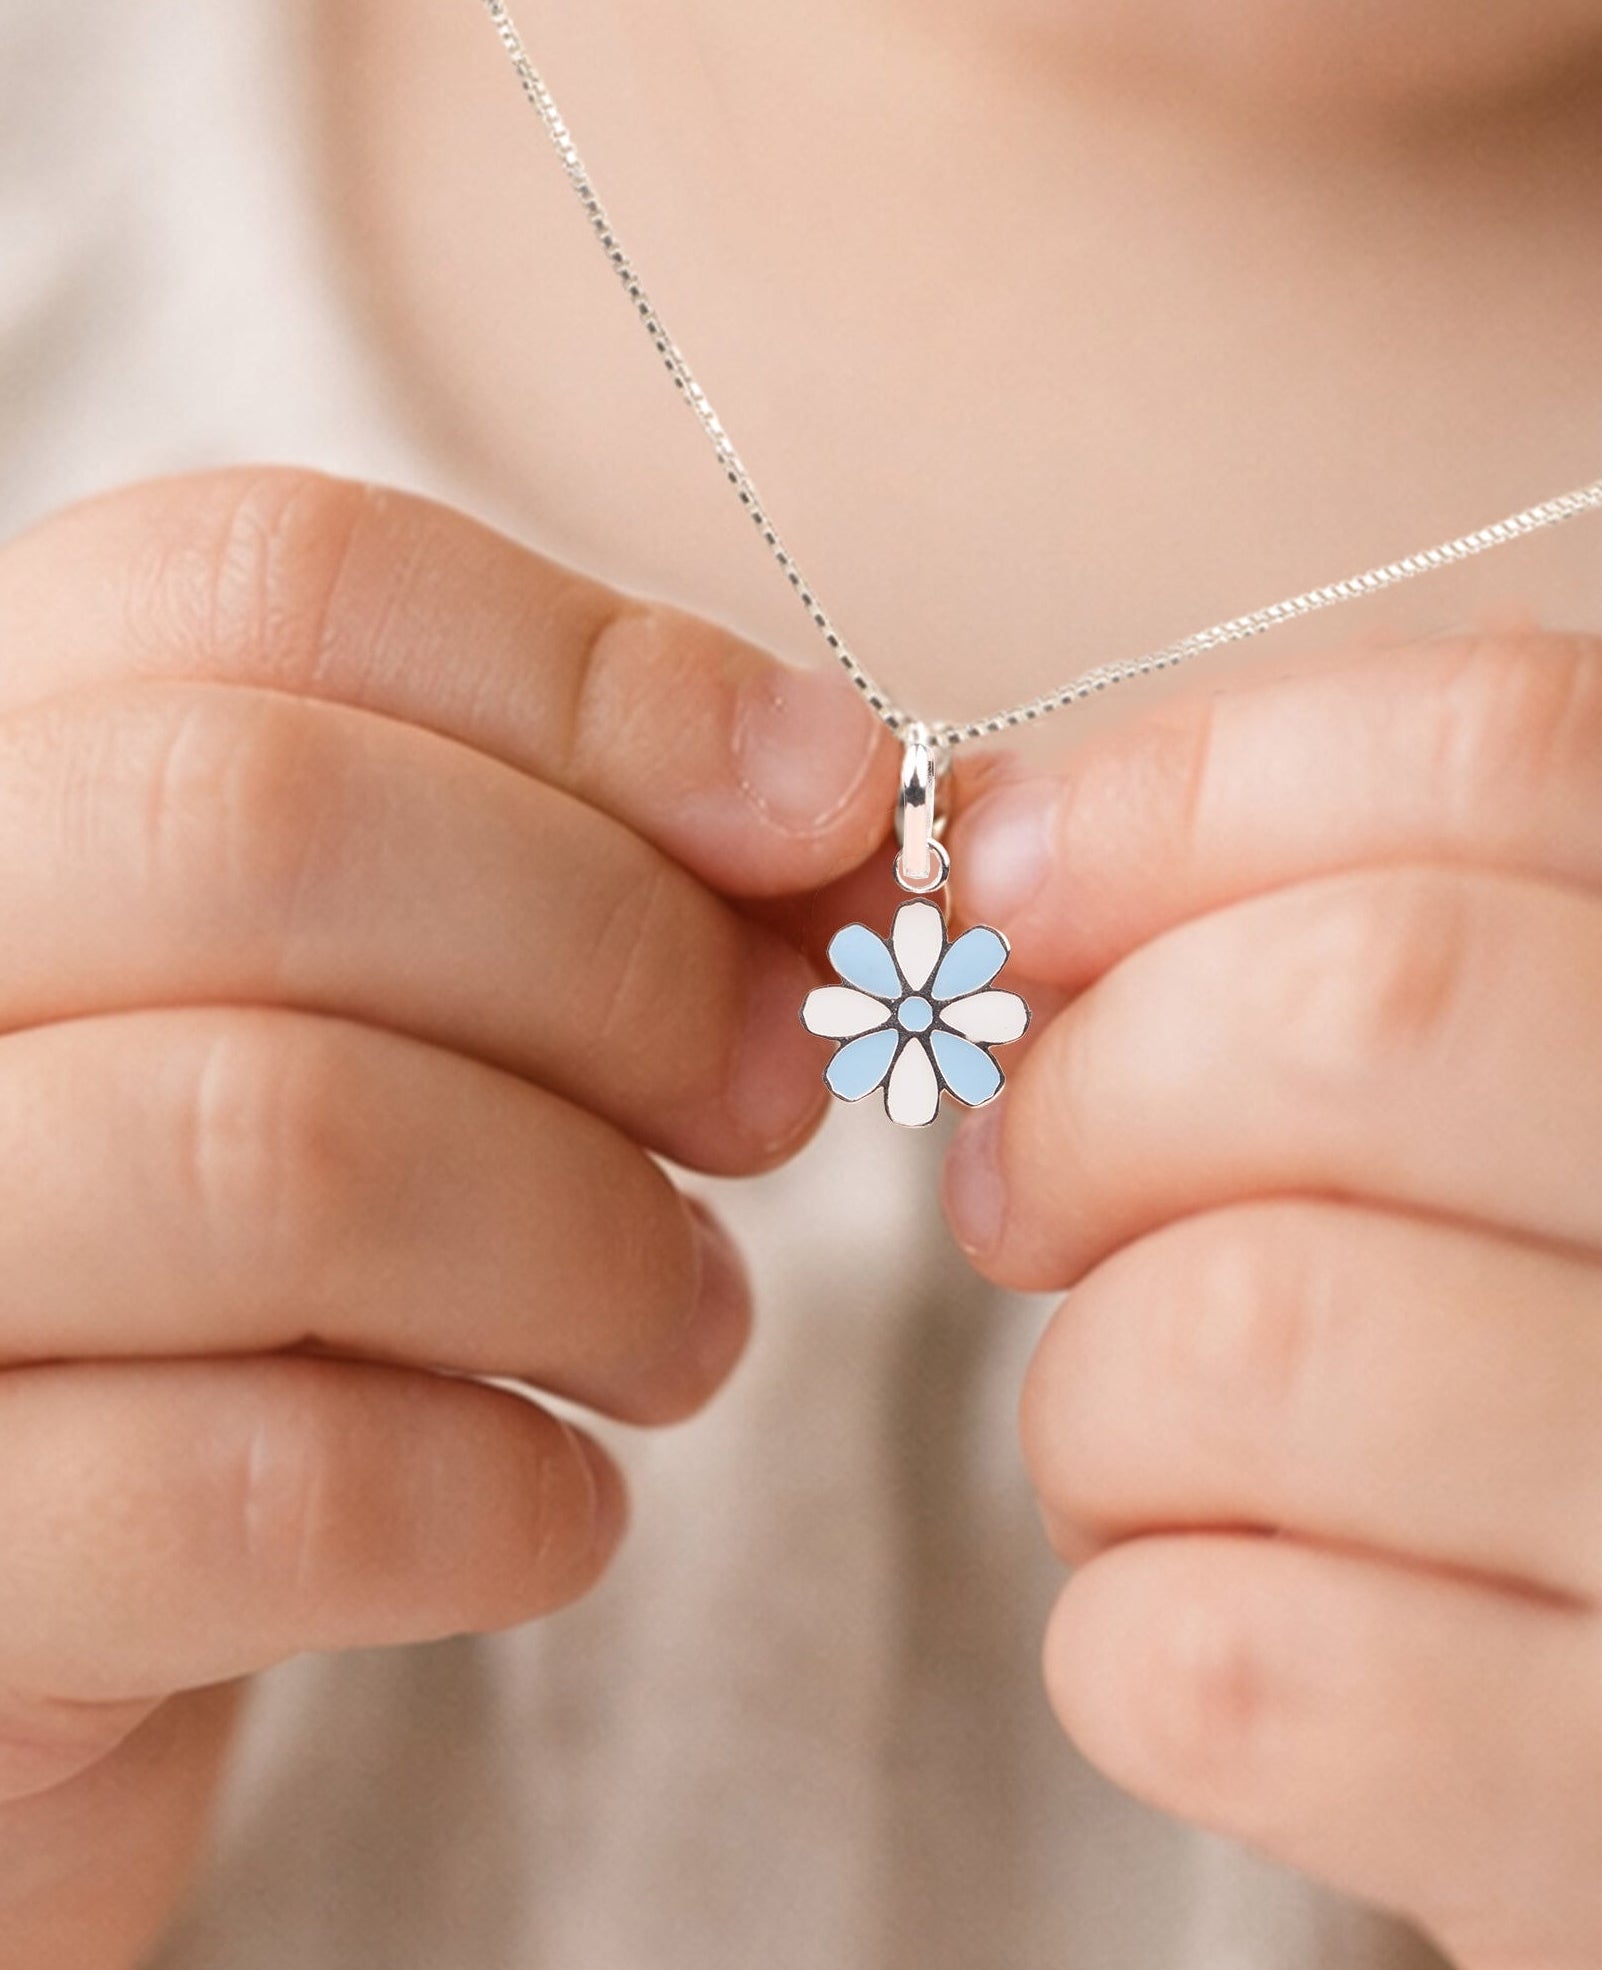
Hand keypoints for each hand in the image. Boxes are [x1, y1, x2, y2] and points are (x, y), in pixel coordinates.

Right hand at [0, 469, 887, 1966]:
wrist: (70, 1608)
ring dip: (595, 1247)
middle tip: (776, 1096)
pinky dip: (506, 1499)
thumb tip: (845, 797)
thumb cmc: (270, 1278)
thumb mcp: (407, 1020)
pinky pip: (266, 1492)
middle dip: (622, 961)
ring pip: (283, 1146)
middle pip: (265, 822)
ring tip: (679, 1324)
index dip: (604, 676)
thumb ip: (593, 872)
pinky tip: (556, 1505)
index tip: (830, 800)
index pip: (269, 582)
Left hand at [943, 633, 1601, 1968]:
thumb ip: (1447, 931)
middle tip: (1020, 1184)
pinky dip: (1124, 1617)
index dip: (1194, 786)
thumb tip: (1030, 850)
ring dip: (1088, 1390)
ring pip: (1237, 1335)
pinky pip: (1225, 1654)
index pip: (1526, 744)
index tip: (1022, 874)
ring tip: (1141, 1437)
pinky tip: (1211, 1614)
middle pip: (1354, 1011)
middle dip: (1082, 1089)